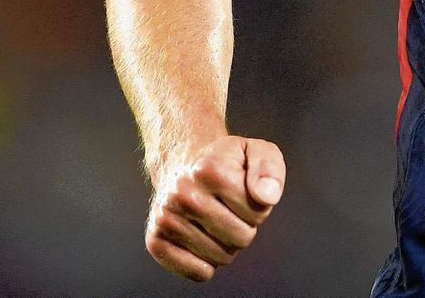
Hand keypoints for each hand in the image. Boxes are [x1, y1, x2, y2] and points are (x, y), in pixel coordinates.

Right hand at [145, 134, 284, 281]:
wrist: (182, 163)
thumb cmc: (225, 162)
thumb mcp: (255, 151)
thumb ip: (269, 169)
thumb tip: (267, 197)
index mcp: (211, 170)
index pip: (258, 213)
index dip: (259, 207)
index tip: (245, 193)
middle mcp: (183, 194)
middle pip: (241, 238)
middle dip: (245, 227)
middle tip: (230, 209)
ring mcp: (165, 218)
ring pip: (221, 257)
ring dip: (227, 244)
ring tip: (216, 220)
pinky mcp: (155, 240)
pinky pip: (198, 273)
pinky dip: (208, 264)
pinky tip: (203, 240)